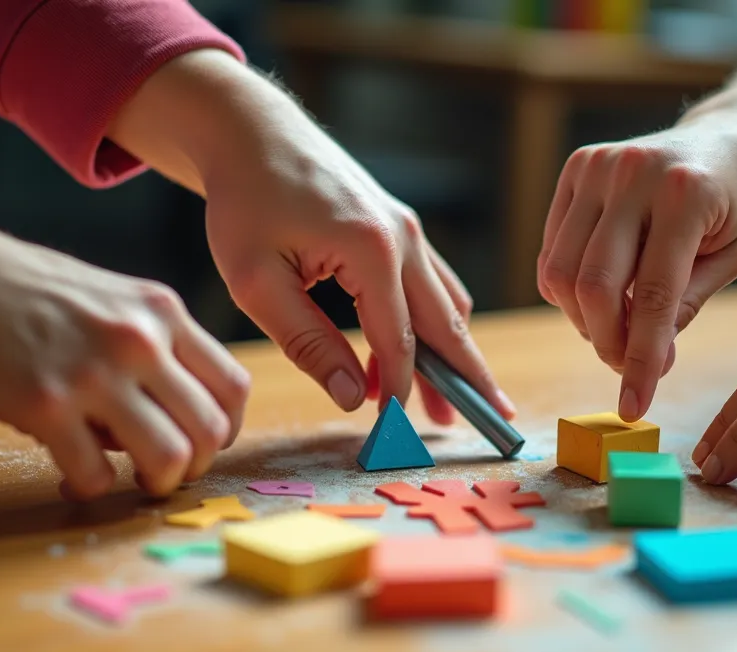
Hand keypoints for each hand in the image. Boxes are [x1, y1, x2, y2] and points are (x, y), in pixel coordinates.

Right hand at [0, 216, 249, 500]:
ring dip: (156, 484)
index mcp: (163, 313)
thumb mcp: (116, 298)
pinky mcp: (46, 405)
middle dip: (196, 465)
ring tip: (132, 480)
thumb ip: (157, 343)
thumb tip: (183, 413)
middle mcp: (140, 341)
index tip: (202, 441)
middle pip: (211, 430)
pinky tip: (72, 477)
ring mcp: (95, 373)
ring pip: (169, 458)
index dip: (225, 427)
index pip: (233, 386)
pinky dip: (91, 487)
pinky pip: (96, 474)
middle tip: (167, 471)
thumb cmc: (32, 292)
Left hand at [107, 51, 514, 425]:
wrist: (252, 132)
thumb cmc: (244, 201)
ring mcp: (409, 230)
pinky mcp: (400, 227)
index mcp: (373, 250)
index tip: (395, 434)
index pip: (400, 341)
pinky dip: (435, 324)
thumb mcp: (255, 280)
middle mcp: (405, 238)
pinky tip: (426, 353)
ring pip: (448, 304)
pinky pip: (433, 284)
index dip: (401, 393)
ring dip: (454, 354)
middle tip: (492, 424)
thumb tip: (354, 398)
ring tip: (458, 402)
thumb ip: (306, 341)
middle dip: (467, 379)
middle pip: (448, 325)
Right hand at [537, 99, 736, 421]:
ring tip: (619, 328)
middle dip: (607, 342)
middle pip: (593, 285)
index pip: (652, 294)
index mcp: (687, 194)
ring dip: (584, 319)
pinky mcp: (577, 166)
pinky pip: (553, 249)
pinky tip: (604, 296)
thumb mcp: (736, 257)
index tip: (634, 404)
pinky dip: (568, 289)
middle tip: (629, 369)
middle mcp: (634, 172)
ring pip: (561, 271)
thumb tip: (644, 360)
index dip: (639, 357)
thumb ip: (686, 304)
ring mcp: (598, 165)